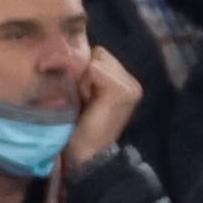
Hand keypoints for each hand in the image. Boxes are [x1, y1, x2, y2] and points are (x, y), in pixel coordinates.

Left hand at [63, 45, 142, 170]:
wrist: (86, 157)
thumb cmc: (78, 128)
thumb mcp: (83, 94)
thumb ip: (86, 72)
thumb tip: (71, 45)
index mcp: (123, 81)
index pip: (100, 54)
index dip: (84, 70)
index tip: (80, 95)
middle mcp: (132, 81)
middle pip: (100, 52)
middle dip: (85, 72)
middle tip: (83, 98)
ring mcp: (131, 86)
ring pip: (98, 58)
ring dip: (85, 78)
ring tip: (85, 100)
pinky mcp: (126, 91)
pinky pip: (96, 69)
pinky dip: (86, 83)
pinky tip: (88, 102)